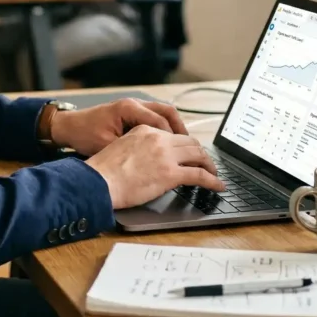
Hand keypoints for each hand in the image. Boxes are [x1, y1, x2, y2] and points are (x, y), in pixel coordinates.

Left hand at [49, 97, 187, 155]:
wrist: (67, 127)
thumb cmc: (84, 134)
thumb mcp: (108, 145)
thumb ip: (131, 149)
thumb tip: (154, 160)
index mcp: (129, 108)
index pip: (160, 120)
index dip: (173, 137)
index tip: (183, 151)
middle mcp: (134, 104)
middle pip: (167, 112)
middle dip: (180, 130)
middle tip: (191, 147)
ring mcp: (133, 107)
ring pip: (163, 113)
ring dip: (174, 128)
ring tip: (183, 146)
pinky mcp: (131, 113)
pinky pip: (154, 117)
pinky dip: (164, 128)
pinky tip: (167, 143)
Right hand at [85, 126, 224, 209]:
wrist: (98, 181)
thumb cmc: (103, 171)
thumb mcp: (120, 148)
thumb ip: (138, 148)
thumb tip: (147, 160)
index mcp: (144, 130)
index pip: (172, 135)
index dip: (183, 145)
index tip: (188, 152)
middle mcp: (158, 138)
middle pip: (189, 142)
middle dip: (200, 152)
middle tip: (205, 162)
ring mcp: (166, 155)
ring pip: (198, 155)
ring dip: (209, 164)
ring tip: (214, 173)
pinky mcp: (171, 173)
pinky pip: (199, 175)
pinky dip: (212, 180)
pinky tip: (218, 186)